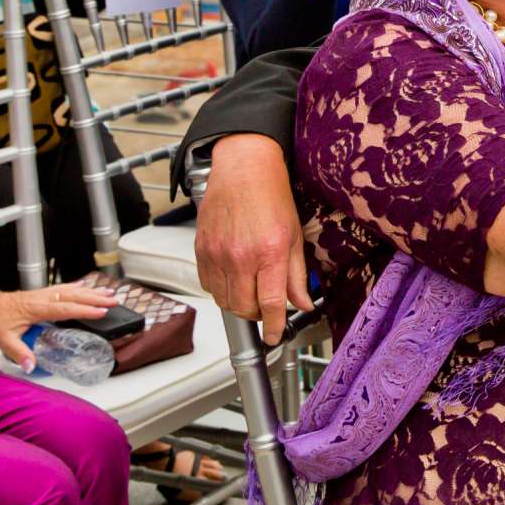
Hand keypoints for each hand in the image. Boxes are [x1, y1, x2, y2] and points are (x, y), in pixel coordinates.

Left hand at [0, 281, 123, 368]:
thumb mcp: (4, 340)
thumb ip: (20, 353)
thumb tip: (31, 366)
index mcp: (36, 308)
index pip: (66, 308)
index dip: (85, 309)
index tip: (102, 311)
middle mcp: (41, 298)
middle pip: (73, 296)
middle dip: (95, 298)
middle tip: (114, 300)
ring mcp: (41, 294)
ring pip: (70, 290)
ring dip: (89, 291)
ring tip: (107, 292)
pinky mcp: (39, 294)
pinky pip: (62, 288)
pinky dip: (75, 287)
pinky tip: (83, 286)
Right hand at [195, 133, 312, 344]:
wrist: (243, 168)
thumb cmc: (271, 195)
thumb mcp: (295, 235)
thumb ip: (297, 274)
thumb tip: (303, 303)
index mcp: (270, 251)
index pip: (271, 304)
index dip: (275, 327)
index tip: (276, 336)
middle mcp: (242, 256)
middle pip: (245, 308)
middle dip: (258, 315)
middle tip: (266, 307)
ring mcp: (218, 254)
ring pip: (225, 301)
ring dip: (239, 304)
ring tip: (250, 291)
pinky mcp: (201, 249)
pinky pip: (208, 285)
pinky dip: (220, 290)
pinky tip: (233, 279)